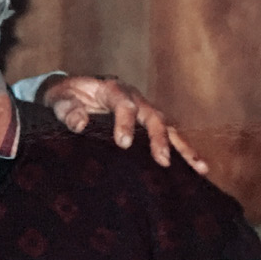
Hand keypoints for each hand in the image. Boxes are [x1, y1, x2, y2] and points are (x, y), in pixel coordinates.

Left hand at [40, 75, 208, 174]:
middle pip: (153, 116)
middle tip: (161, 160)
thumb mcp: (60, 100)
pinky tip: (199, 170)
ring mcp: (144, 112)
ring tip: (200, 168)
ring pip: (169, 128)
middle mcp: (134, 98)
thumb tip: (80, 124)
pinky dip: (184, 153)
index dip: (125, 122)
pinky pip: (170, 138)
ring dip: (184, 148)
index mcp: (112, 89)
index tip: (123, 143)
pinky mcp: (148, 126)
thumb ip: (68, 110)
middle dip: (159, 138)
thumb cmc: (66, 97)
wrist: (72, 93)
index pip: (123, 103)